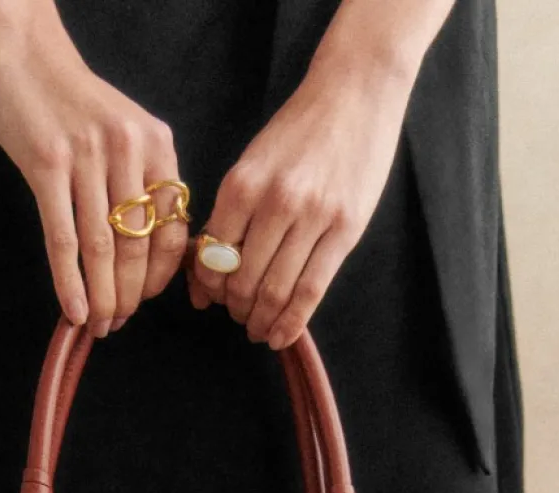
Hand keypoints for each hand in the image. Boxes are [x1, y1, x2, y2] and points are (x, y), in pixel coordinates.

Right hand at [0, 6, 188, 335]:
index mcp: (157, 144)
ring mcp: (87, 158)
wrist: (25, 53)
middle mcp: (128, 150)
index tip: (147, 300)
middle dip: (131, 296)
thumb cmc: (73, 99)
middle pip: (138, 245)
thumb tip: (144, 249)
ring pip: (102, 249)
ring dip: (103, 297)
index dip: (162, 276)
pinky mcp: (47, 166)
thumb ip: (140, 178)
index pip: (173, 228)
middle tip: (120, 323)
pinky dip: (70, 282)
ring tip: (100, 325)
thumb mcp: (126, 130)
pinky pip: (63, 239)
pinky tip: (74, 311)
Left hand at [188, 52, 414, 348]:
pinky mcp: (345, 230)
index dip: (210, 288)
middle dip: (236, 309)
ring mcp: (313, 217)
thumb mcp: (253, 163)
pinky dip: (292, 322)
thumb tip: (204, 276)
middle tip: (239, 317)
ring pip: (276, 292)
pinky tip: (281, 335)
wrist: (354, 91)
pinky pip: (312, 291)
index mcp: (242, 184)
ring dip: (262, 321)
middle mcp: (275, 202)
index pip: (213, 257)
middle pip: (243, 281)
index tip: (213, 299)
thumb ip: (230, 216)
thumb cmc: (299, 130)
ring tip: (258, 328)